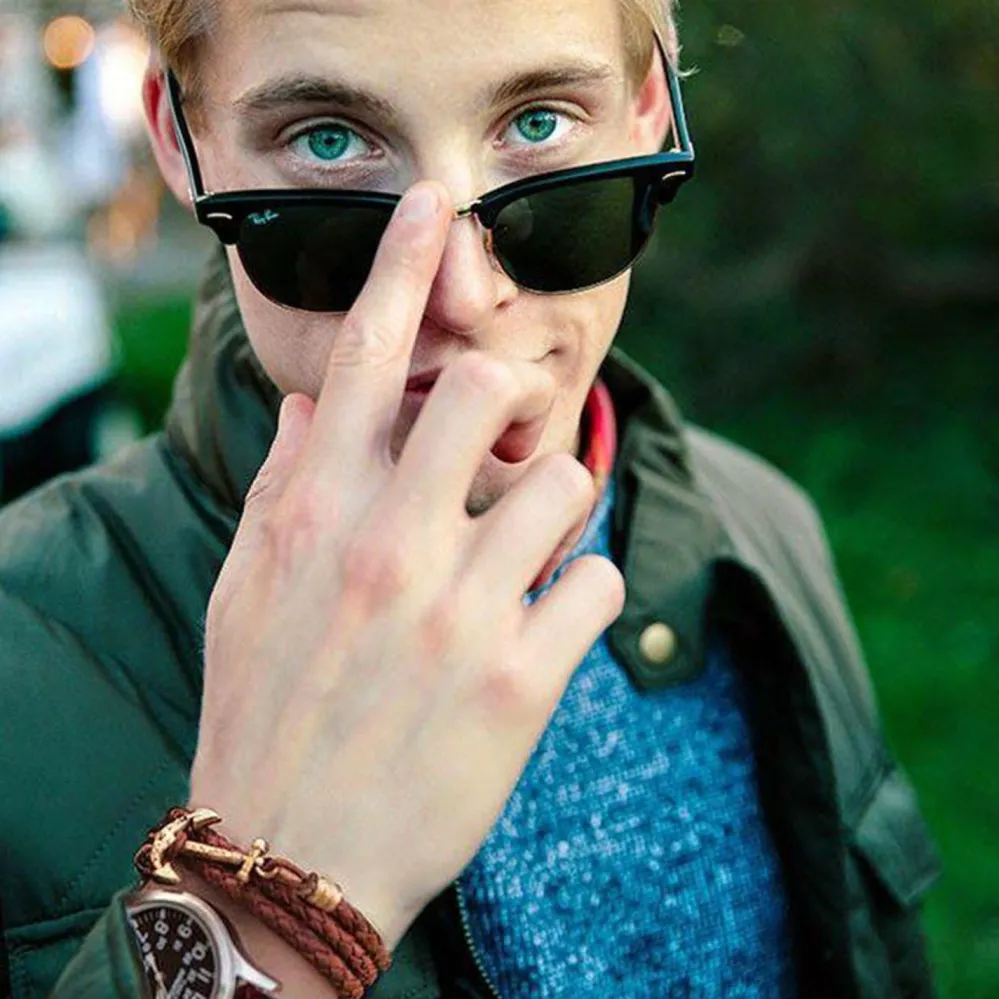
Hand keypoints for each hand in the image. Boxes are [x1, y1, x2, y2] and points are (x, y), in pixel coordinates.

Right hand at [189, 182, 624, 960]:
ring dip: (554, 510)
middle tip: (502, 440)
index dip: (402, 267)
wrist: (292, 853)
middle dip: (505, 395)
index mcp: (316, 514)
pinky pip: (598, 584)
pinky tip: (546, 625)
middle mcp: (390, 545)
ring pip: (564, 484)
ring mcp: (461, 609)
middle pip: (484, 387)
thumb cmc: (264, 710)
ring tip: (523, 556)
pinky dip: (582, 595)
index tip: (434, 208)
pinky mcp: (522, 678)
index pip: (362, 356)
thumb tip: (316, 406)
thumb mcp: (245, 592)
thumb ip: (286, 487)